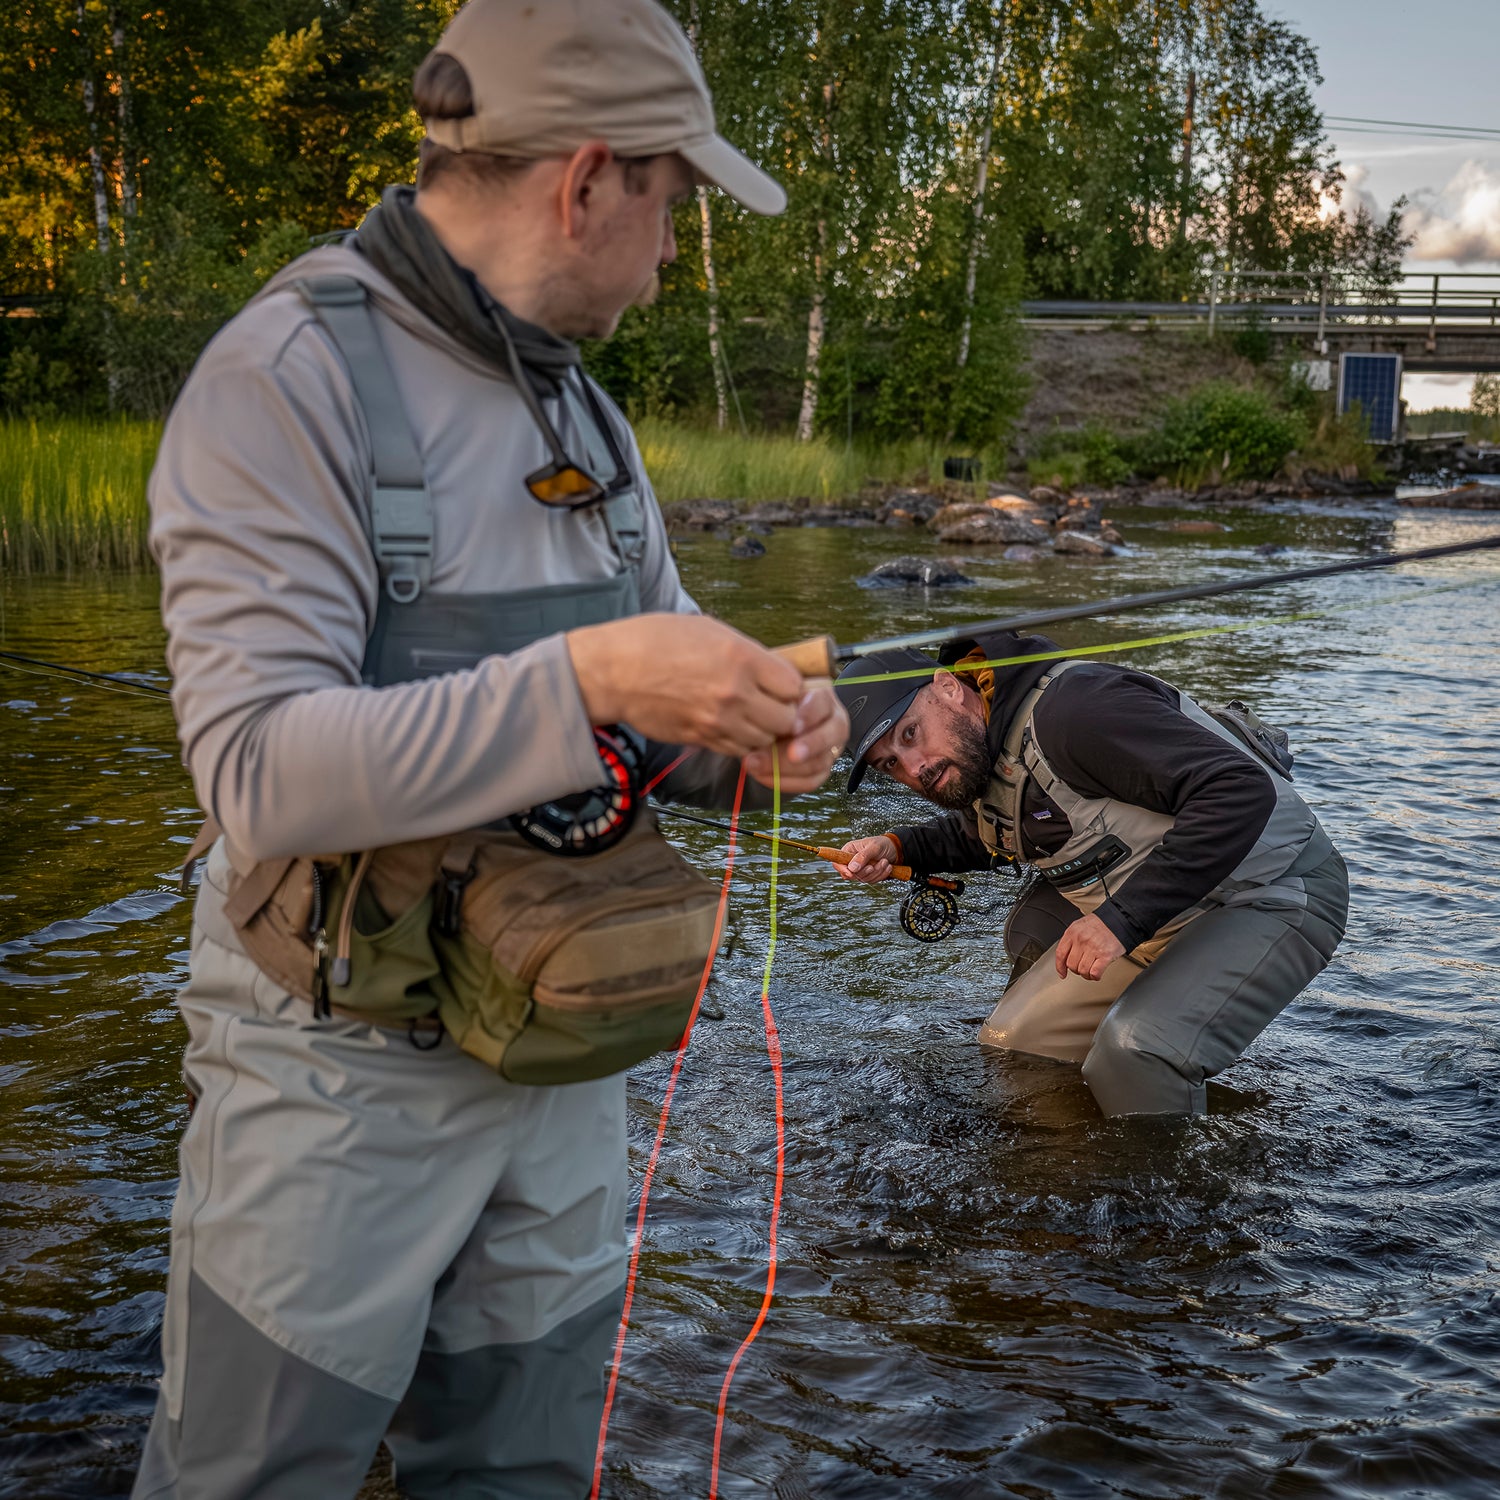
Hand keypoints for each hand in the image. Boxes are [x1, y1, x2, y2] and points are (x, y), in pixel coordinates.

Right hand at [568, 614, 802, 758]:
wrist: (613, 672)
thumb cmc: (655, 641)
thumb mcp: (709, 629)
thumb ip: (746, 652)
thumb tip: (771, 669)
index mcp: (741, 658)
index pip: (793, 686)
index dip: (791, 686)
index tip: (781, 683)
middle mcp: (735, 693)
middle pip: (785, 719)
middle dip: (783, 713)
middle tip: (771, 704)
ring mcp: (718, 721)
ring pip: (764, 740)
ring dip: (763, 731)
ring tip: (750, 716)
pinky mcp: (702, 739)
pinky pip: (738, 750)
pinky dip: (742, 742)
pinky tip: (732, 726)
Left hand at [744, 682, 848, 794]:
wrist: (769, 721)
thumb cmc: (771, 703)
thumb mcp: (770, 695)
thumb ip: (772, 701)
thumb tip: (767, 713)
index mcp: (822, 696)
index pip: (822, 702)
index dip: (808, 715)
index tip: (793, 725)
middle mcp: (833, 722)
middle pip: (829, 735)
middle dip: (808, 746)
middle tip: (790, 754)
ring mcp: (830, 748)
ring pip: (819, 762)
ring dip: (786, 767)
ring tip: (756, 765)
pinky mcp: (822, 769)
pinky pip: (810, 781)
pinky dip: (786, 782)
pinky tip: (763, 776)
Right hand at [837, 835, 898, 882]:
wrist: (895, 849)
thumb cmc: (883, 843)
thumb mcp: (873, 847)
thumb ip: (862, 857)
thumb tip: (852, 868)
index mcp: (849, 851)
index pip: (838, 863)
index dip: (842, 870)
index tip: (851, 873)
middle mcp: (852, 861)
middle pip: (851, 874)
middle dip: (865, 871)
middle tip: (874, 865)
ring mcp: (860, 869)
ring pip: (863, 879)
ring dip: (876, 872)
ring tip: (884, 862)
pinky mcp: (869, 875)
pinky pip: (872, 880)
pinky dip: (881, 875)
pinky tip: (887, 866)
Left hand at [1055, 913, 1125, 980]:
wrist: (1119, 920)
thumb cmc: (1100, 924)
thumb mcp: (1079, 926)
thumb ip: (1071, 940)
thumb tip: (1064, 957)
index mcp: (1073, 932)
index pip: (1060, 954)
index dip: (1060, 967)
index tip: (1062, 973)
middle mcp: (1082, 940)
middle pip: (1071, 965)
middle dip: (1076, 970)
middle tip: (1082, 967)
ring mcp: (1093, 948)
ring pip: (1082, 971)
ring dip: (1086, 974)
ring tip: (1090, 970)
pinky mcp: (1105, 956)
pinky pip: (1095, 973)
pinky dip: (1095, 976)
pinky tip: (1097, 973)